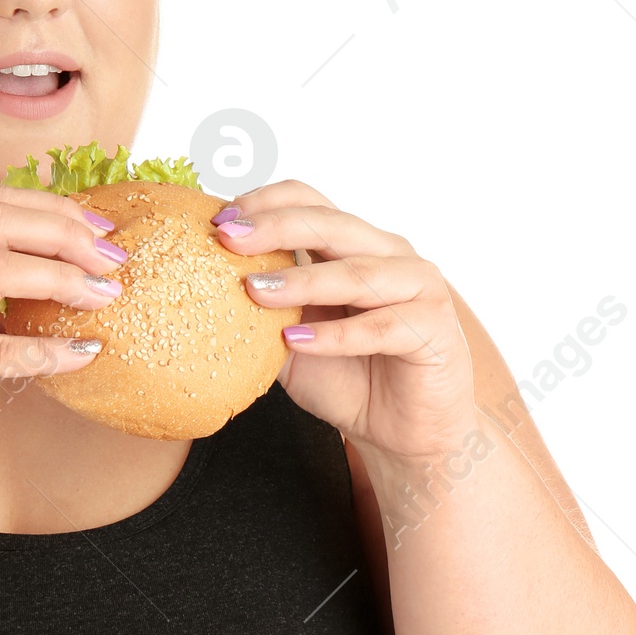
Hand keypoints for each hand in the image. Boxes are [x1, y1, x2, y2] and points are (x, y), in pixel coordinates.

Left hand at [212, 180, 478, 460]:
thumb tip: (201, 288)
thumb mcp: (288, 340)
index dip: (265, 203)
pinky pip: (382, 326)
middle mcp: (388, 254)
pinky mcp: (434, 329)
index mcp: (352, 245)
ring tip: (254, 291)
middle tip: (228, 238)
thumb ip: (260, 310)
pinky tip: (297, 340)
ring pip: (356, 273)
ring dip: (301, 280)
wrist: (403, 433)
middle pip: (330, 223)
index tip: (219, 221)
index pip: (309, 201)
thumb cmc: (348, 379)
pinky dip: (336, 335)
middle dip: (275, 228)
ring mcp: (418, 286)